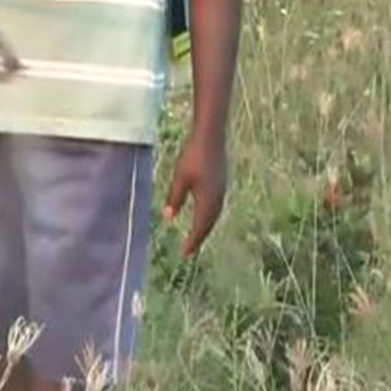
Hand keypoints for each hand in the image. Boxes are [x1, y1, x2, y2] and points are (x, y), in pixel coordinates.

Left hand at [162, 133, 226, 257]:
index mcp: (208, 200)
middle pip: (209, 224)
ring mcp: (221, 190)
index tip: (184, 254)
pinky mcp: (221, 183)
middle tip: (189, 251)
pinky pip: (216, 206)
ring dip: (205, 228)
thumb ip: (174, 199)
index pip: (200, 227)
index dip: (192, 241)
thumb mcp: (179, 178)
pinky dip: (208, 216)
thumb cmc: (193, 156)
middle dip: (199, 238)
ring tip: (196, 237)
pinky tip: (203, 215)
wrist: (211, 136)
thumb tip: (169, 218)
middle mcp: (218, 198)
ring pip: (213, 215)